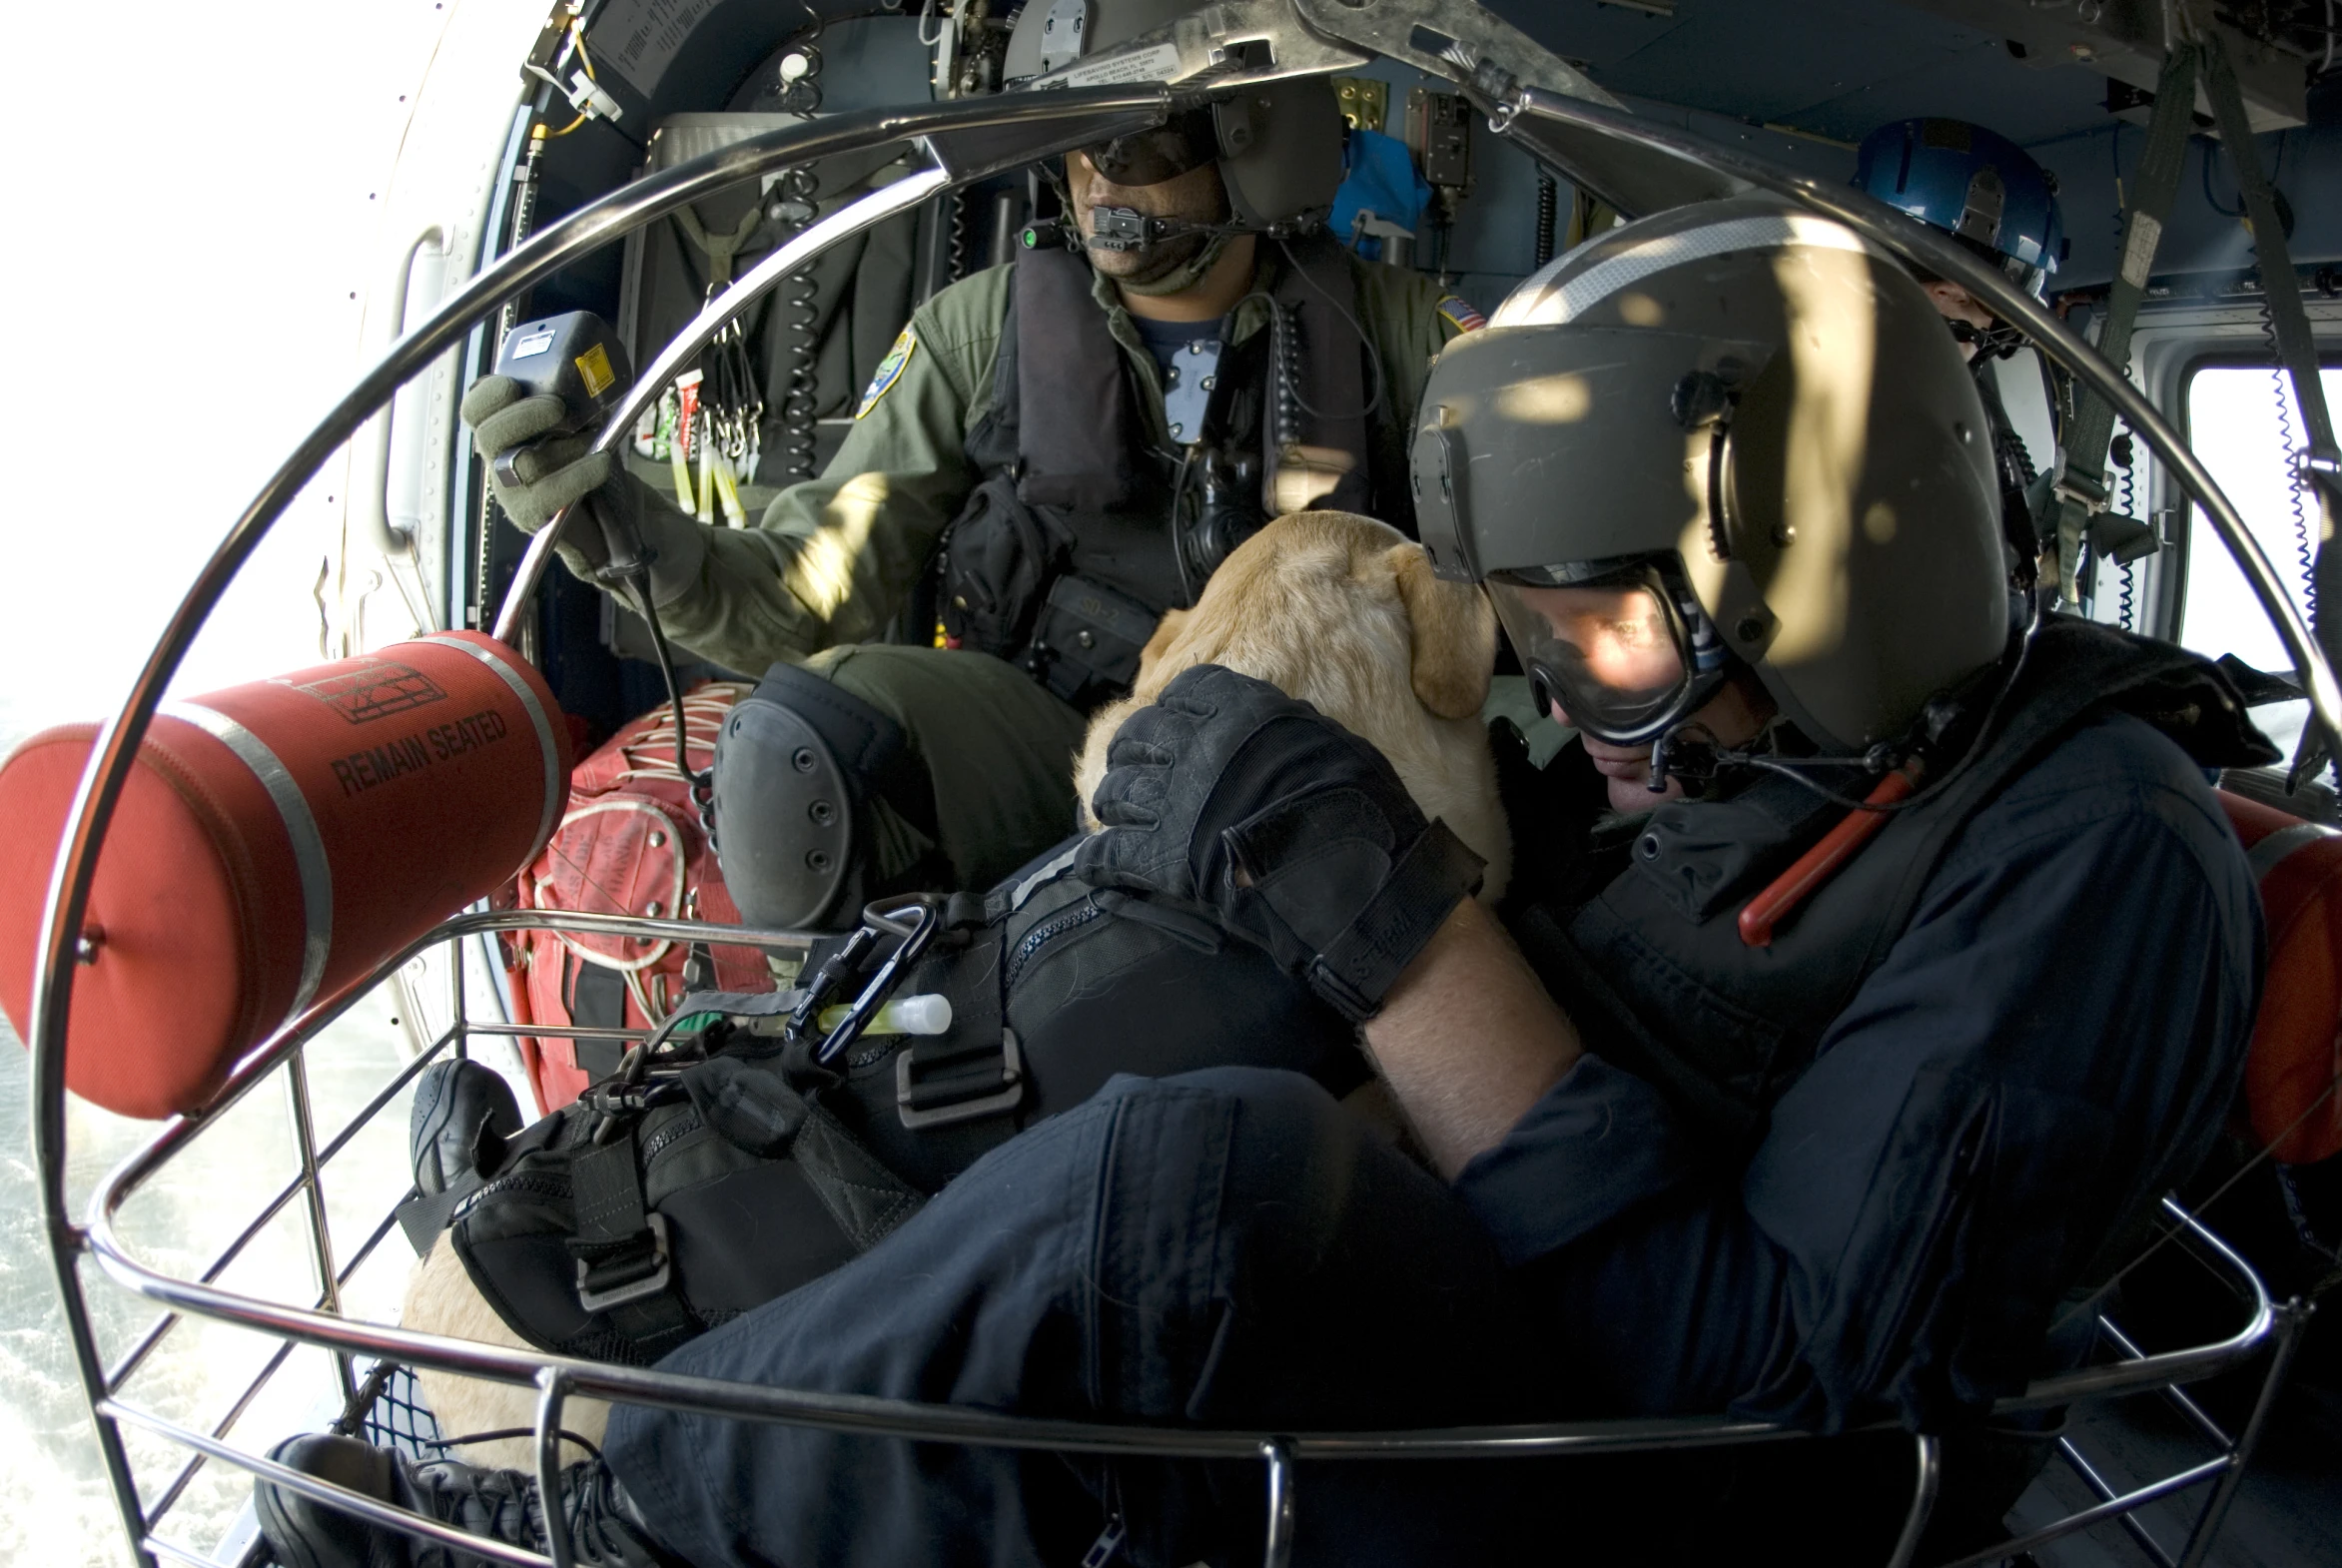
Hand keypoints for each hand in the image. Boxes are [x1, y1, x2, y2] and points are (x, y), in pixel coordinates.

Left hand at [1075, 665, 1484, 1020]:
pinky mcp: (1160, 857)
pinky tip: (1095, 868)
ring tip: (1113, 817)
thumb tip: (1273, 727)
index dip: (1177, 708)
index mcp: (1242, 711)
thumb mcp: (1331, 742)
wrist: (1350, 873)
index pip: (1188, 690)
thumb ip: (1287, 729)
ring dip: (1111, 805)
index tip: (1174, 723)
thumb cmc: (1357, 808)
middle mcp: (1198, 746)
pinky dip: (1097, 863)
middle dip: (1131, 753)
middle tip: (1132, 771)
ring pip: (1114, 791)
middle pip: (1138, 736)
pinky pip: (1107, 854)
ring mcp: (1174, 801)